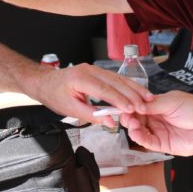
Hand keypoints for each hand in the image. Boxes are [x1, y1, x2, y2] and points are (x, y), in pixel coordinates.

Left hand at [25, 63, 151, 124]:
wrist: (45, 82)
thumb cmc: (54, 95)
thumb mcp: (70, 109)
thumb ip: (91, 115)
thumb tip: (110, 122)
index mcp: (80, 78)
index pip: (104, 89)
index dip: (120, 100)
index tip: (131, 109)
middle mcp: (89, 70)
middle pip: (115, 82)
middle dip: (132, 94)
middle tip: (144, 106)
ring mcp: (94, 69)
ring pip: (118, 78)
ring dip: (133, 89)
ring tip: (147, 98)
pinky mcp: (97, 71)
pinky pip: (115, 78)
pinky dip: (127, 86)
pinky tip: (137, 92)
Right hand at [121, 91, 192, 155]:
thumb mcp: (172, 102)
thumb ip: (154, 105)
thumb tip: (137, 105)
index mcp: (156, 105)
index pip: (137, 106)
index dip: (130, 106)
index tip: (124, 105)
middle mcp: (155, 118)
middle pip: (135, 119)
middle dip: (128, 117)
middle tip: (126, 115)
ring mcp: (158, 131)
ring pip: (138, 131)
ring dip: (132, 128)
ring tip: (132, 124)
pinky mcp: (162, 144)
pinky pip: (147, 142)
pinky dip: (140, 138)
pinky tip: (136, 134)